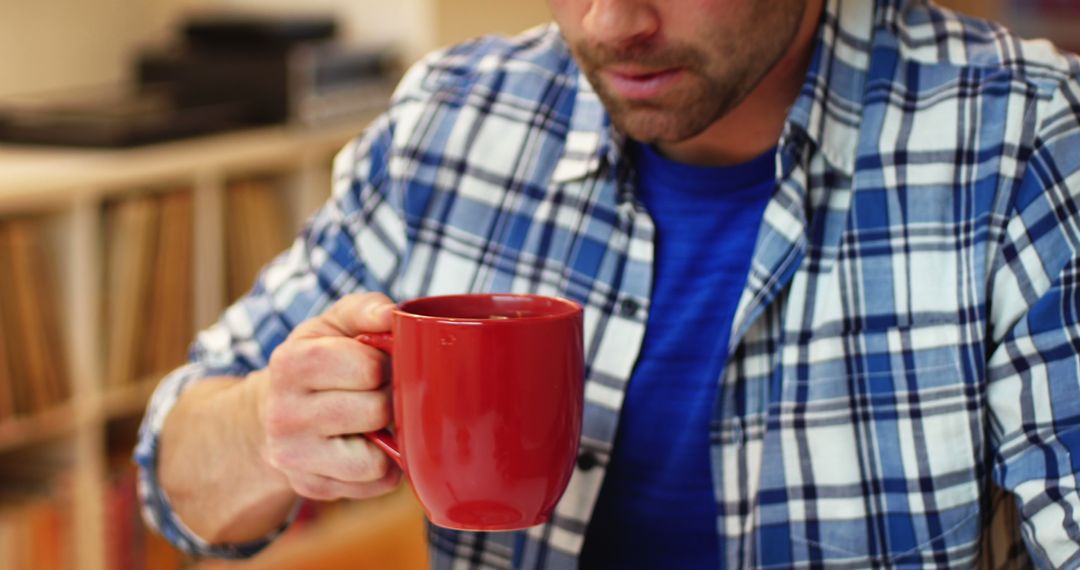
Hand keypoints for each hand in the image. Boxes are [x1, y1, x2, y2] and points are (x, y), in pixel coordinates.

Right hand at [259, 292, 401, 500]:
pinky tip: (364, 446)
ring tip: (370, 420)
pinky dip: (382, 465)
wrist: (272, 412)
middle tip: (375, 392)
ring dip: (387, 436)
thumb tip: (391, 315)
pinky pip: (375, 482)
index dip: (385, 363)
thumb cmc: (317, 362)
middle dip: (387, 397)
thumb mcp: (333, 325)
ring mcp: (294, 457)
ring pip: (376, 456)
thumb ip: (365, 310)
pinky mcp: (310, 487)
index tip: (375, 363)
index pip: (368, 368)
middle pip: (376, 410)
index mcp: (290, 363)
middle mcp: (284, 414)